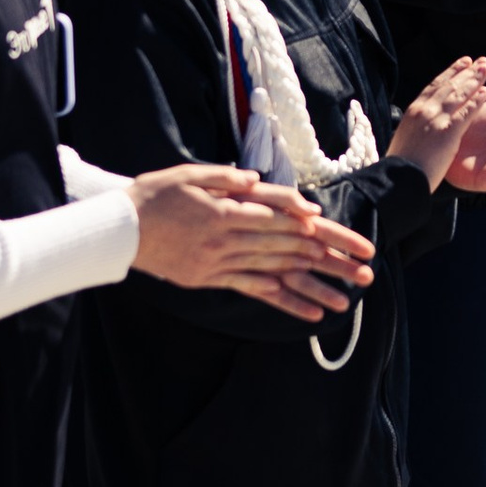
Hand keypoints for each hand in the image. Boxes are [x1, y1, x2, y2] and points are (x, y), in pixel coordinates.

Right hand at [127, 164, 376, 319]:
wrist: (119, 229)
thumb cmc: (156, 195)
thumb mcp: (191, 174)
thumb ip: (229, 180)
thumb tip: (262, 183)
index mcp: (228, 211)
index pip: (283, 218)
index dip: (316, 228)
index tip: (347, 237)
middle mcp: (229, 239)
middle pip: (290, 247)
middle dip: (333, 258)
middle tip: (367, 268)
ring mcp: (222, 263)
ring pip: (278, 273)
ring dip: (317, 285)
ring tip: (349, 297)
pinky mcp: (213, 279)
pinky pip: (254, 291)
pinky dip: (284, 301)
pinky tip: (310, 312)